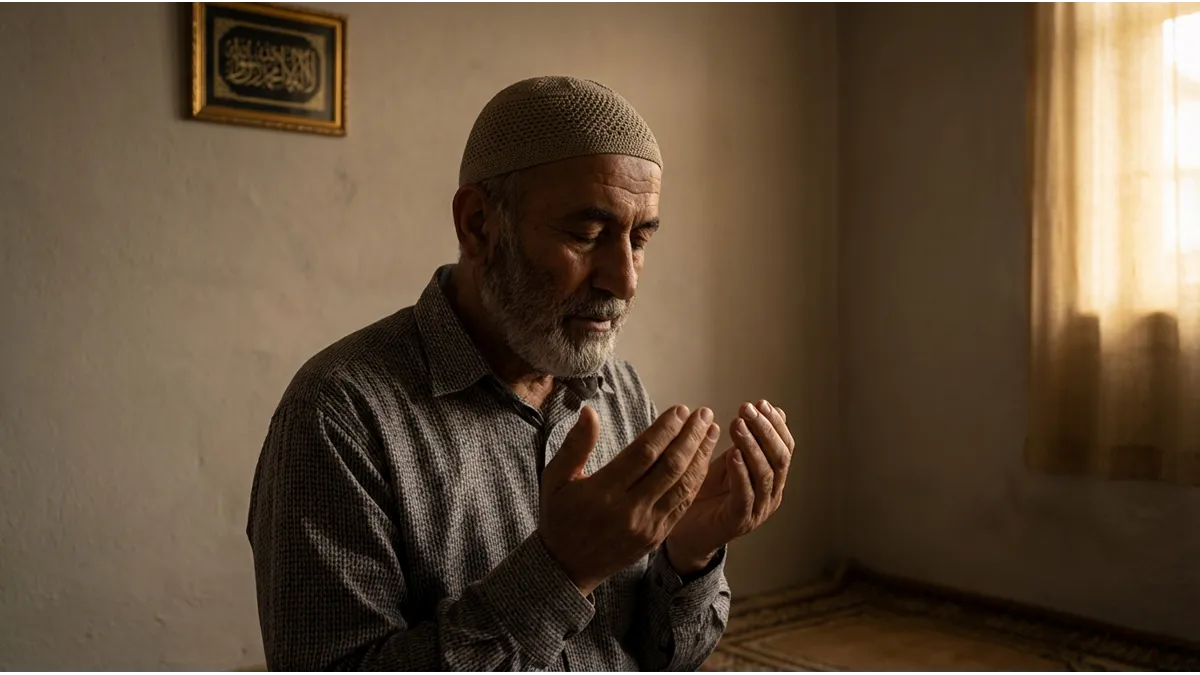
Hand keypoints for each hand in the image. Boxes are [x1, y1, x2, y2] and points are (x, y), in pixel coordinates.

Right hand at [537, 404, 719, 596]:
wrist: (567, 568)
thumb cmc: (559, 518)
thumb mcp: (555, 479)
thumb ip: (575, 446)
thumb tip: (589, 412)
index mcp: (602, 492)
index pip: (643, 454)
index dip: (665, 429)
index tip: (680, 410)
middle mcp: (629, 510)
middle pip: (669, 467)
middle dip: (690, 437)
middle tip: (703, 414)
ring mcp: (646, 525)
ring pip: (682, 485)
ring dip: (700, 456)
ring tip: (711, 431)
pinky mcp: (657, 536)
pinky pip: (682, 504)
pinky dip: (696, 480)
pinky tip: (703, 461)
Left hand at [664, 400, 794, 573]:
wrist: (686, 530)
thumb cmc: (707, 493)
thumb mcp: (729, 460)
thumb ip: (748, 440)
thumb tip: (771, 408)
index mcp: (774, 478)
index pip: (786, 447)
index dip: (776, 424)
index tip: (760, 403)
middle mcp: (772, 494)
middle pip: (780, 458)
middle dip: (765, 430)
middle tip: (747, 409)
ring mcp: (758, 510)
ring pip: (765, 475)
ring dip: (752, 446)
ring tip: (738, 425)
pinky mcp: (739, 521)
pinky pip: (745, 496)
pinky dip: (741, 473)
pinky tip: (732, 454)